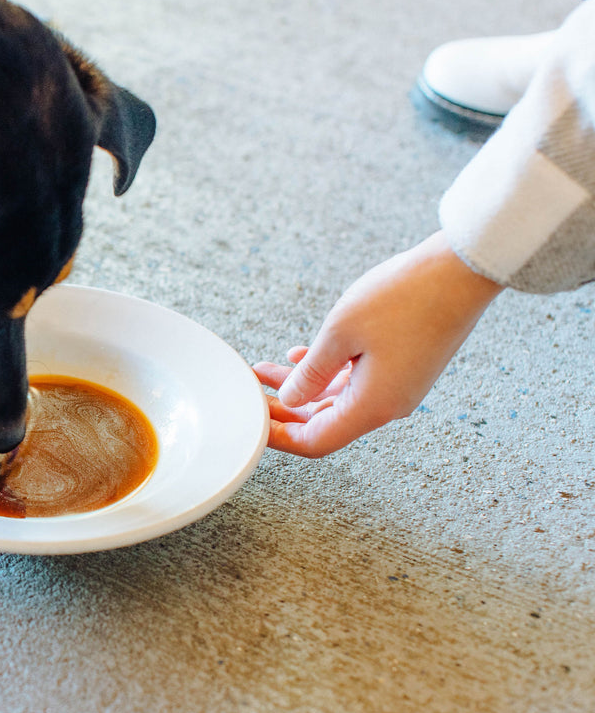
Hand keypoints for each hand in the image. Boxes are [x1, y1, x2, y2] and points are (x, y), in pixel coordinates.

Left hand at [253, 232, 503, 456]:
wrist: (461, 270)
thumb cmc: (404, 298)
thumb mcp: (339, 334)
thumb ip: (309, 373)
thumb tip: (289, 399)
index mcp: (373, 406)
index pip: (315, 441)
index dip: (280, 436)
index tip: (253, 423)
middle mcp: (388, 404)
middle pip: (324, 422)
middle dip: (284, 410)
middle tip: (252, 395)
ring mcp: (398, 386)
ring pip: (336, 398)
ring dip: (300, 386)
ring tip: (264, 371)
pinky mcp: (403, 367)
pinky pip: (355, 380)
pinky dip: (325, 372)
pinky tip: (299, 354)